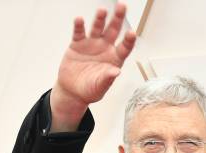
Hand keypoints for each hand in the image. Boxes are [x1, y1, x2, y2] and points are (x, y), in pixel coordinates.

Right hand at [50, 3, 136, 130]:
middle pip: (113, 31)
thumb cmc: (90, 90)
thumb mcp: (100, 88)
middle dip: (118, 18)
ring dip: (100, 19)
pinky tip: (80, 20)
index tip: (132, 33)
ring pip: (97, 28)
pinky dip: (79, 26)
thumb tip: (116, 72)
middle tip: (122, 6)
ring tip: (102, 11)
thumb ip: (107, 79)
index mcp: (114, 59)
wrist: (73, 91)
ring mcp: (91, 44)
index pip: (124, 48)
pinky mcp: (77, 44)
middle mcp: (104, 49)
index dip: (128, 40)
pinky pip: (79, 33)